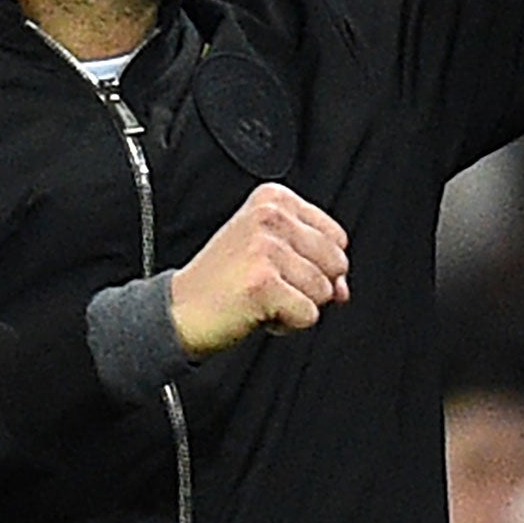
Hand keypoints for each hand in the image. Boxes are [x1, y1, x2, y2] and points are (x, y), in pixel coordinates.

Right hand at [169, 183, 350, 356]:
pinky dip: (287, 323)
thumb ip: (315, 260)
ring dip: (296, 305)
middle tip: (270, 285)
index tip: (280, 268)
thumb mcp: (270, 252)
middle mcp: (270, 216)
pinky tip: (258, 311)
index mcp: (274, 199)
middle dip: (310, 286)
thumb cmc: (224, 281)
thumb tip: (343, 289)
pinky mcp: (263, 282)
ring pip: (324, 291)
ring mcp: (265, 248)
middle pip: (336, 264)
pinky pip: (308, 315)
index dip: (318, 264)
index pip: (337, 237)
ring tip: (261, 297)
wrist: (179, 310)